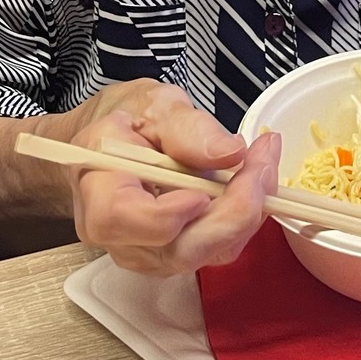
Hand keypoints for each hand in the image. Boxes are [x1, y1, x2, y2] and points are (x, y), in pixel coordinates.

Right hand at [29, 79, 279, 275]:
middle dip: (231, 213)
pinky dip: (243, 215)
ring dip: (245, 212)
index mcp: (97, 191)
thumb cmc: (130, 119)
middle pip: (177, 250)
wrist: (119, 140)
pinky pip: (216, 248)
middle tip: (261, 163)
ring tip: (263, 160)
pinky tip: (254, 178)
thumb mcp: (156, 105)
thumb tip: (229, 153)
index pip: (122, 219)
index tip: (204, 191)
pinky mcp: (177, 254)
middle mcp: (120, 236)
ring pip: (206, 253)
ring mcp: (149, 252)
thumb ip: (187, 129)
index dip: (166, 214)